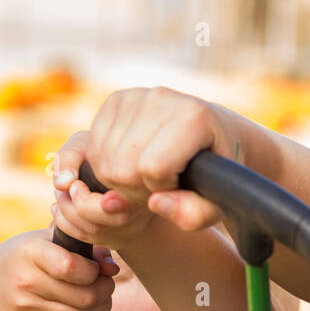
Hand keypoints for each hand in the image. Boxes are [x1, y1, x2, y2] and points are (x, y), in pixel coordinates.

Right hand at [0, 228, 117, 310]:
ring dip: (102, 310)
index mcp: (30, 252)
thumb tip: (113, 269)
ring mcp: (26, 310)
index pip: (70, 267)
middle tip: (107, 286)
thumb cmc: (26, 258)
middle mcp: (25, 282)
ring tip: (103, 301)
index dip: (93, 271)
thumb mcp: (47, 242)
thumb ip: (84, 249)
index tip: (95, 269)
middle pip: (84, 296)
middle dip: (105, 292)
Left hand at [50, 131, 155, 252]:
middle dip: (73, 208)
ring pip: (95, 234)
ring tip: (60, 195)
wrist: (120, 163)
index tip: (75, 185)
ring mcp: (133, 229)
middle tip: (66, 189)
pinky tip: (60, 208)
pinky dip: (68, 226)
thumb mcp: (87, 142)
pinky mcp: (121, 239)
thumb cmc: (101, 149)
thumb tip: (61, 184)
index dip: (86, 201)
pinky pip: (91, 240)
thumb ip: (71, 156)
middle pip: (103, 225)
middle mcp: (142, 213)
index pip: (115, 208)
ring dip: (67, 216)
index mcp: (139, 188)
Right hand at [52, 87, 239, 237]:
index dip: (161, 189)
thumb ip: (193, 214)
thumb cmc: (216, 175)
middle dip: (138, 190)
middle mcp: (161, 98)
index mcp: (193, 118)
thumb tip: (155, 203)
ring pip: (103, 161)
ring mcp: (135, 96)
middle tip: (161, 186)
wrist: (214, 134)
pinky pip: (93, 150)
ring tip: (149, 177)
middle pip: (122, 167)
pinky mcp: (116, 99)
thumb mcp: (215, 204)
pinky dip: (110, 167)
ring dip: (123, 182)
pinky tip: (134, 165)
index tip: (178, 185)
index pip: (153, 168)